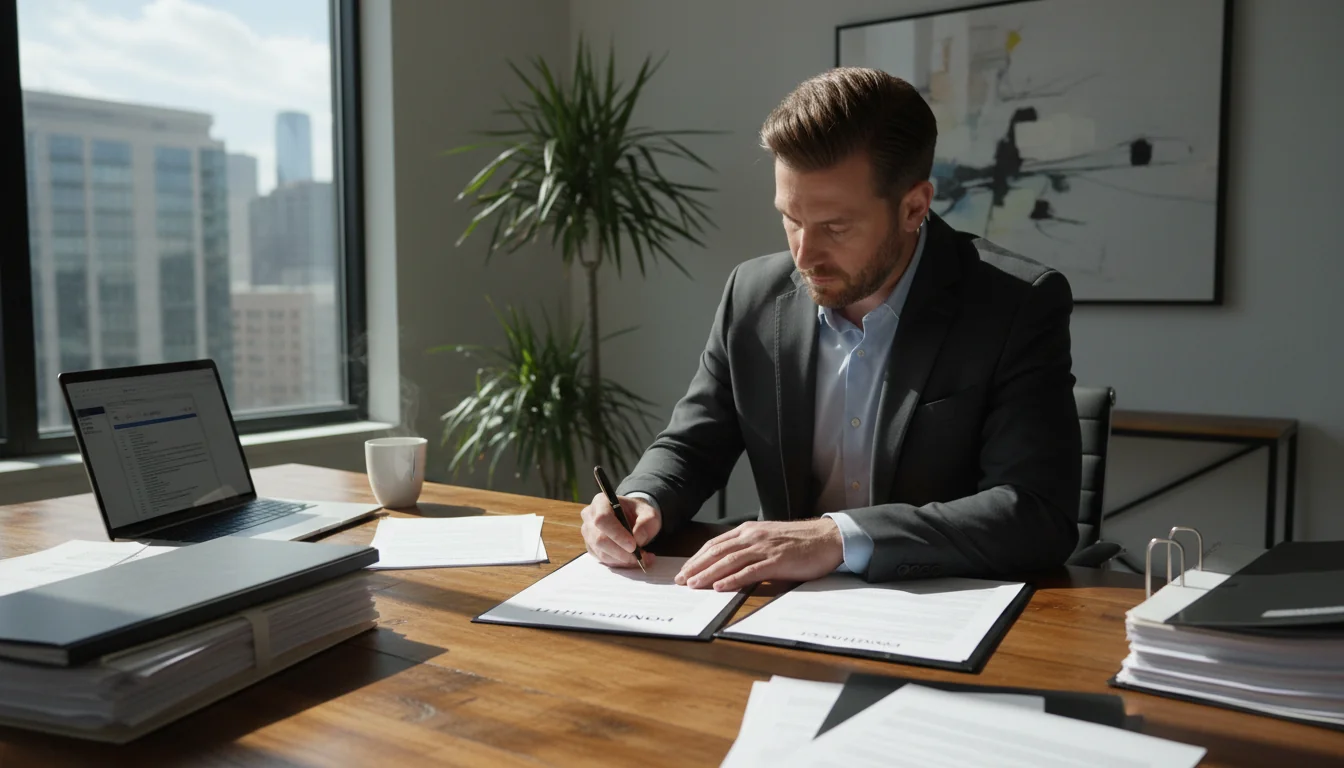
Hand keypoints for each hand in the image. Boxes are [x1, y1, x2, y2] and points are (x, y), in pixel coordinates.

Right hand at [580, 493, 660, 567]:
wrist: (632, 518)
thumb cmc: (638, 513)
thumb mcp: (649, 513)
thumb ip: (647, 523)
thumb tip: (638, 538)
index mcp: (601, 502)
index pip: (603, 519)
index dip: (617, 535)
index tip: (633, 546)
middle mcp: (590, 516)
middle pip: (600, 539)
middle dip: (622, 552)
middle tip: (641, 556)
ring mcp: (588, 533)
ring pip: (601, 552)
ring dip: (623, 559)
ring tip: (641, 558)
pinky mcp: (591, 546)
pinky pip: (602, 559)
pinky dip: (619, 563)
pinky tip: (631, 559)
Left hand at [676, 519, 843, 590]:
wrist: (827, 538)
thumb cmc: (800, 542)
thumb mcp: (769, 541)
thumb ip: (751, 551)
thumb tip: (731, 567)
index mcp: (749, 531)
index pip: (715, 544)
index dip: (698, 558)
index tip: (685, 570)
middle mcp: (753, 536)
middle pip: (717, 552)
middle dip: (696, 567)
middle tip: (681, 580)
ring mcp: (764, 548)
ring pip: (729, 561)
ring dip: (708, 574)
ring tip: (694, 585)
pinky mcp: (777, 561)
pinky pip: (750, 571)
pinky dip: (733, 579)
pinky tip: (720, 587)